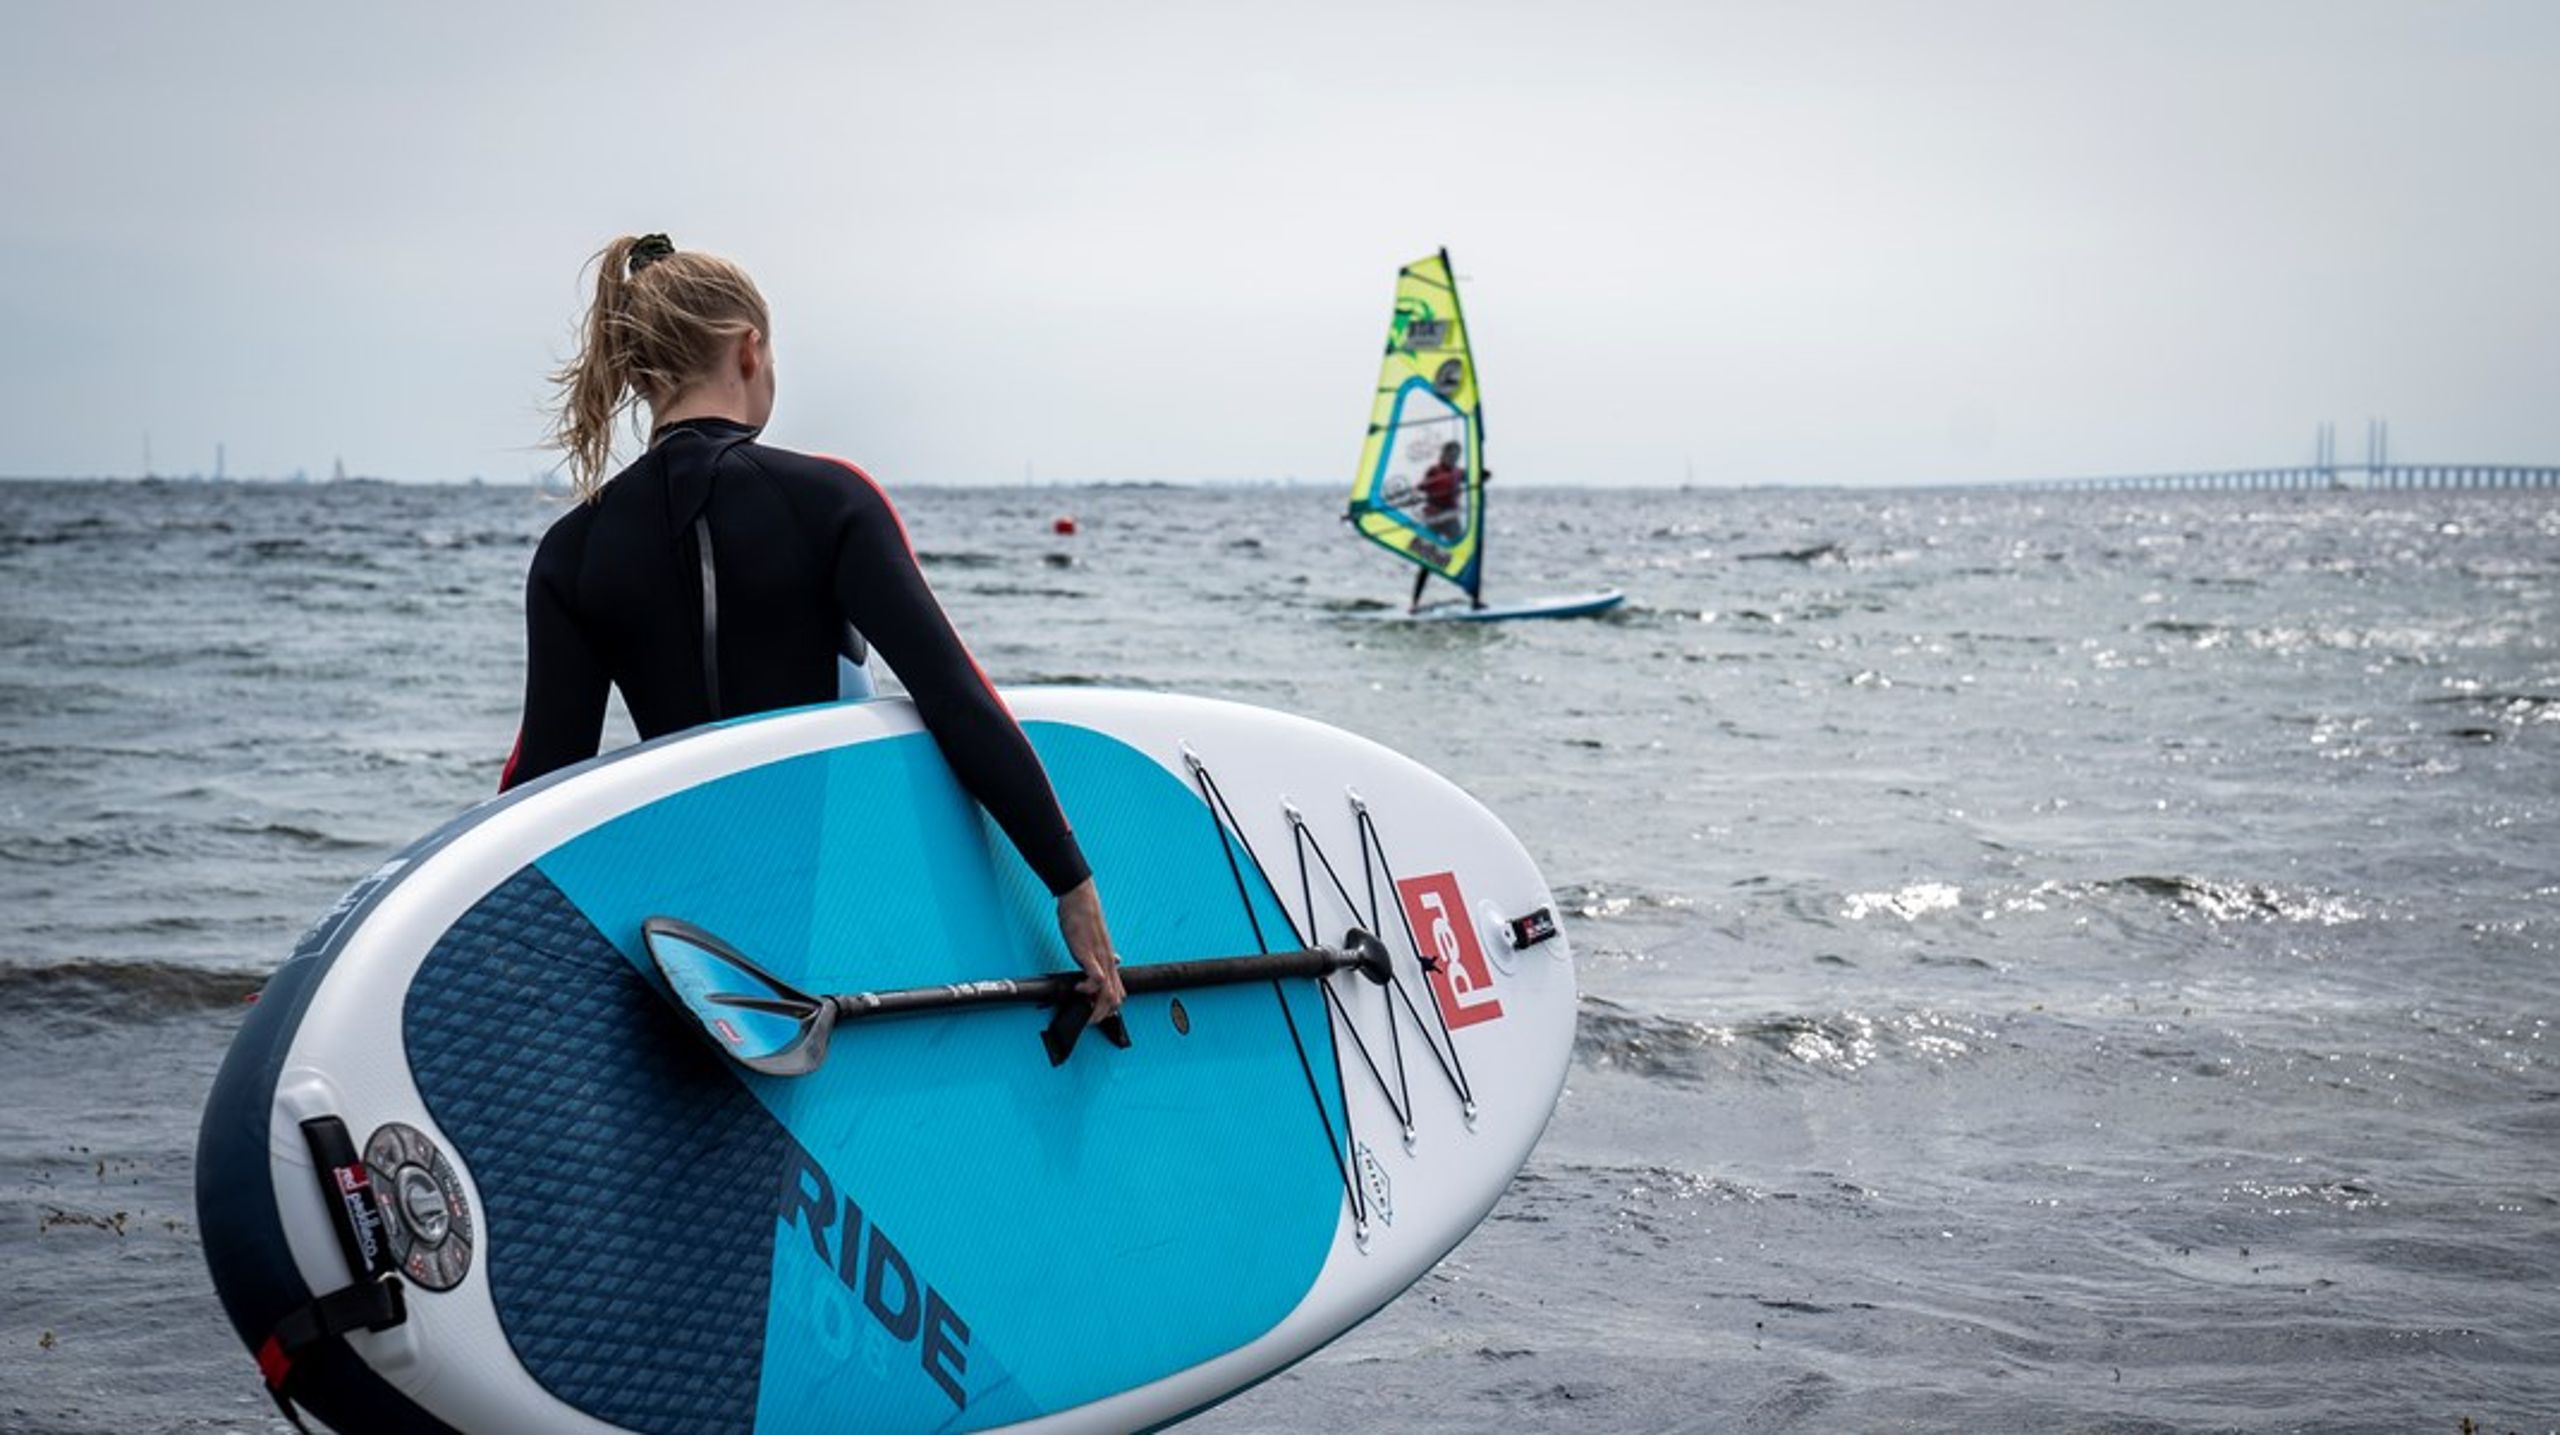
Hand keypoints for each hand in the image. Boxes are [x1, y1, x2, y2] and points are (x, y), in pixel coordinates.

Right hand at [1054, 878, 1124, 1023]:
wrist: (1080, 898)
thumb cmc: (1084, 917)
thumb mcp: (1097, 939)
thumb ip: (1105, 954)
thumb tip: (1116, 961)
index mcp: (1109, 959)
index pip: (1119, 990)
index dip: (1111, 1007)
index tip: (1099, 1014)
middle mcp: (1108, 961)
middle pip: (1116, 997)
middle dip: (1104, 1014)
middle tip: (1091, 1019)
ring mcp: (1100, 958)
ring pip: (1109, 992)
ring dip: (1098, 1007)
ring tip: (1087, 1010)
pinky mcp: (1088, 953)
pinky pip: (1097, 978)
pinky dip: (1089, 989)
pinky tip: (1079, 988)